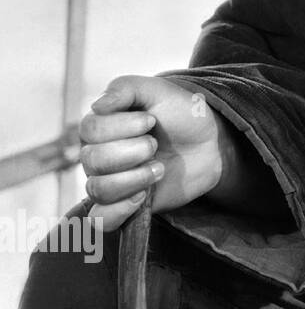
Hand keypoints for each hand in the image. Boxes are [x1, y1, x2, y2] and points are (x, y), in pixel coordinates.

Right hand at [79, 75, 223, 231]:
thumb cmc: (182, 114)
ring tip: (159, 168)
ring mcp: (109, 182)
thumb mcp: (159, 91)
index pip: (90, 129)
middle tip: (156, 145)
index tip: (152, 121)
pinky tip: (143, 197)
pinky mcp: (123, 206)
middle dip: (134, 151)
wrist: (210, 144)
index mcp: (100, 126)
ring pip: (99, 189)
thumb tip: (97, 105)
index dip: (123, 126)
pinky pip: (101, 220)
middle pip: (94, 160)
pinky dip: (118, 211)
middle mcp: (97, 155)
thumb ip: (126, 88)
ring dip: (134, 178)